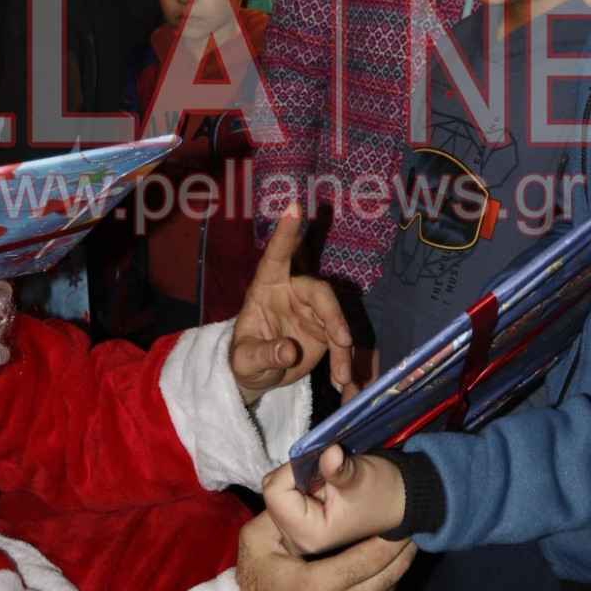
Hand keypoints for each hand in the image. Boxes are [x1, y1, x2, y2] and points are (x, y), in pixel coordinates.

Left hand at [228, 206, 353, 404]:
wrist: (259, 377)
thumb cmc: (244, 361)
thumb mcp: (245, 362)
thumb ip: (264, 354)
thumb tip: (288, 349)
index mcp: (266, 288)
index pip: (275, 257)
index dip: (285, 234)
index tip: (294, 207)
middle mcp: (293, 293)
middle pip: (319, 292)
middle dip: (333, 315)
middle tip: (342, 341)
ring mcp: (312, 312)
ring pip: (336, 320)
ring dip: (342, 348)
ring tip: (341, 376)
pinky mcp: (327, 331)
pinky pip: (342, 343)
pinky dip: (345, 363)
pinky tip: (344, 384)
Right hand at [235, 510, 414, 590]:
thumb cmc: (254, 586)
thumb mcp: (255, 543)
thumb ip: (279, 514)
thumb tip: (306, 487)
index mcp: (318, 585)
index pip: (370, 558)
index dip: (390, 537)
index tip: (399, 517)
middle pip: (389, 574)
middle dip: (403, 548)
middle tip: (410, 525)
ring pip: (390, 590)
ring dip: (399, 566)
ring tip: (403, 542)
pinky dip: (387, 585)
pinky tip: (385, 566)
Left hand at [263, 443, 406, 555]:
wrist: (398, 502)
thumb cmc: (382, 492)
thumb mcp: (361, 477)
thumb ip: (339, 469)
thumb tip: (330, 452)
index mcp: (308, 535)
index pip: (275, 493)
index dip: (292, 469)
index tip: (319, 462)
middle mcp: (296, 540)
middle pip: (273, 493)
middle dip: (294, 475)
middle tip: (325, 473)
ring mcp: (294, 534)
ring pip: (276, 492)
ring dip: (297, 478)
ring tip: (326, 481)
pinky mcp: (296, 526)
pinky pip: (283, 495)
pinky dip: (299, 484)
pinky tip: (322, 487)